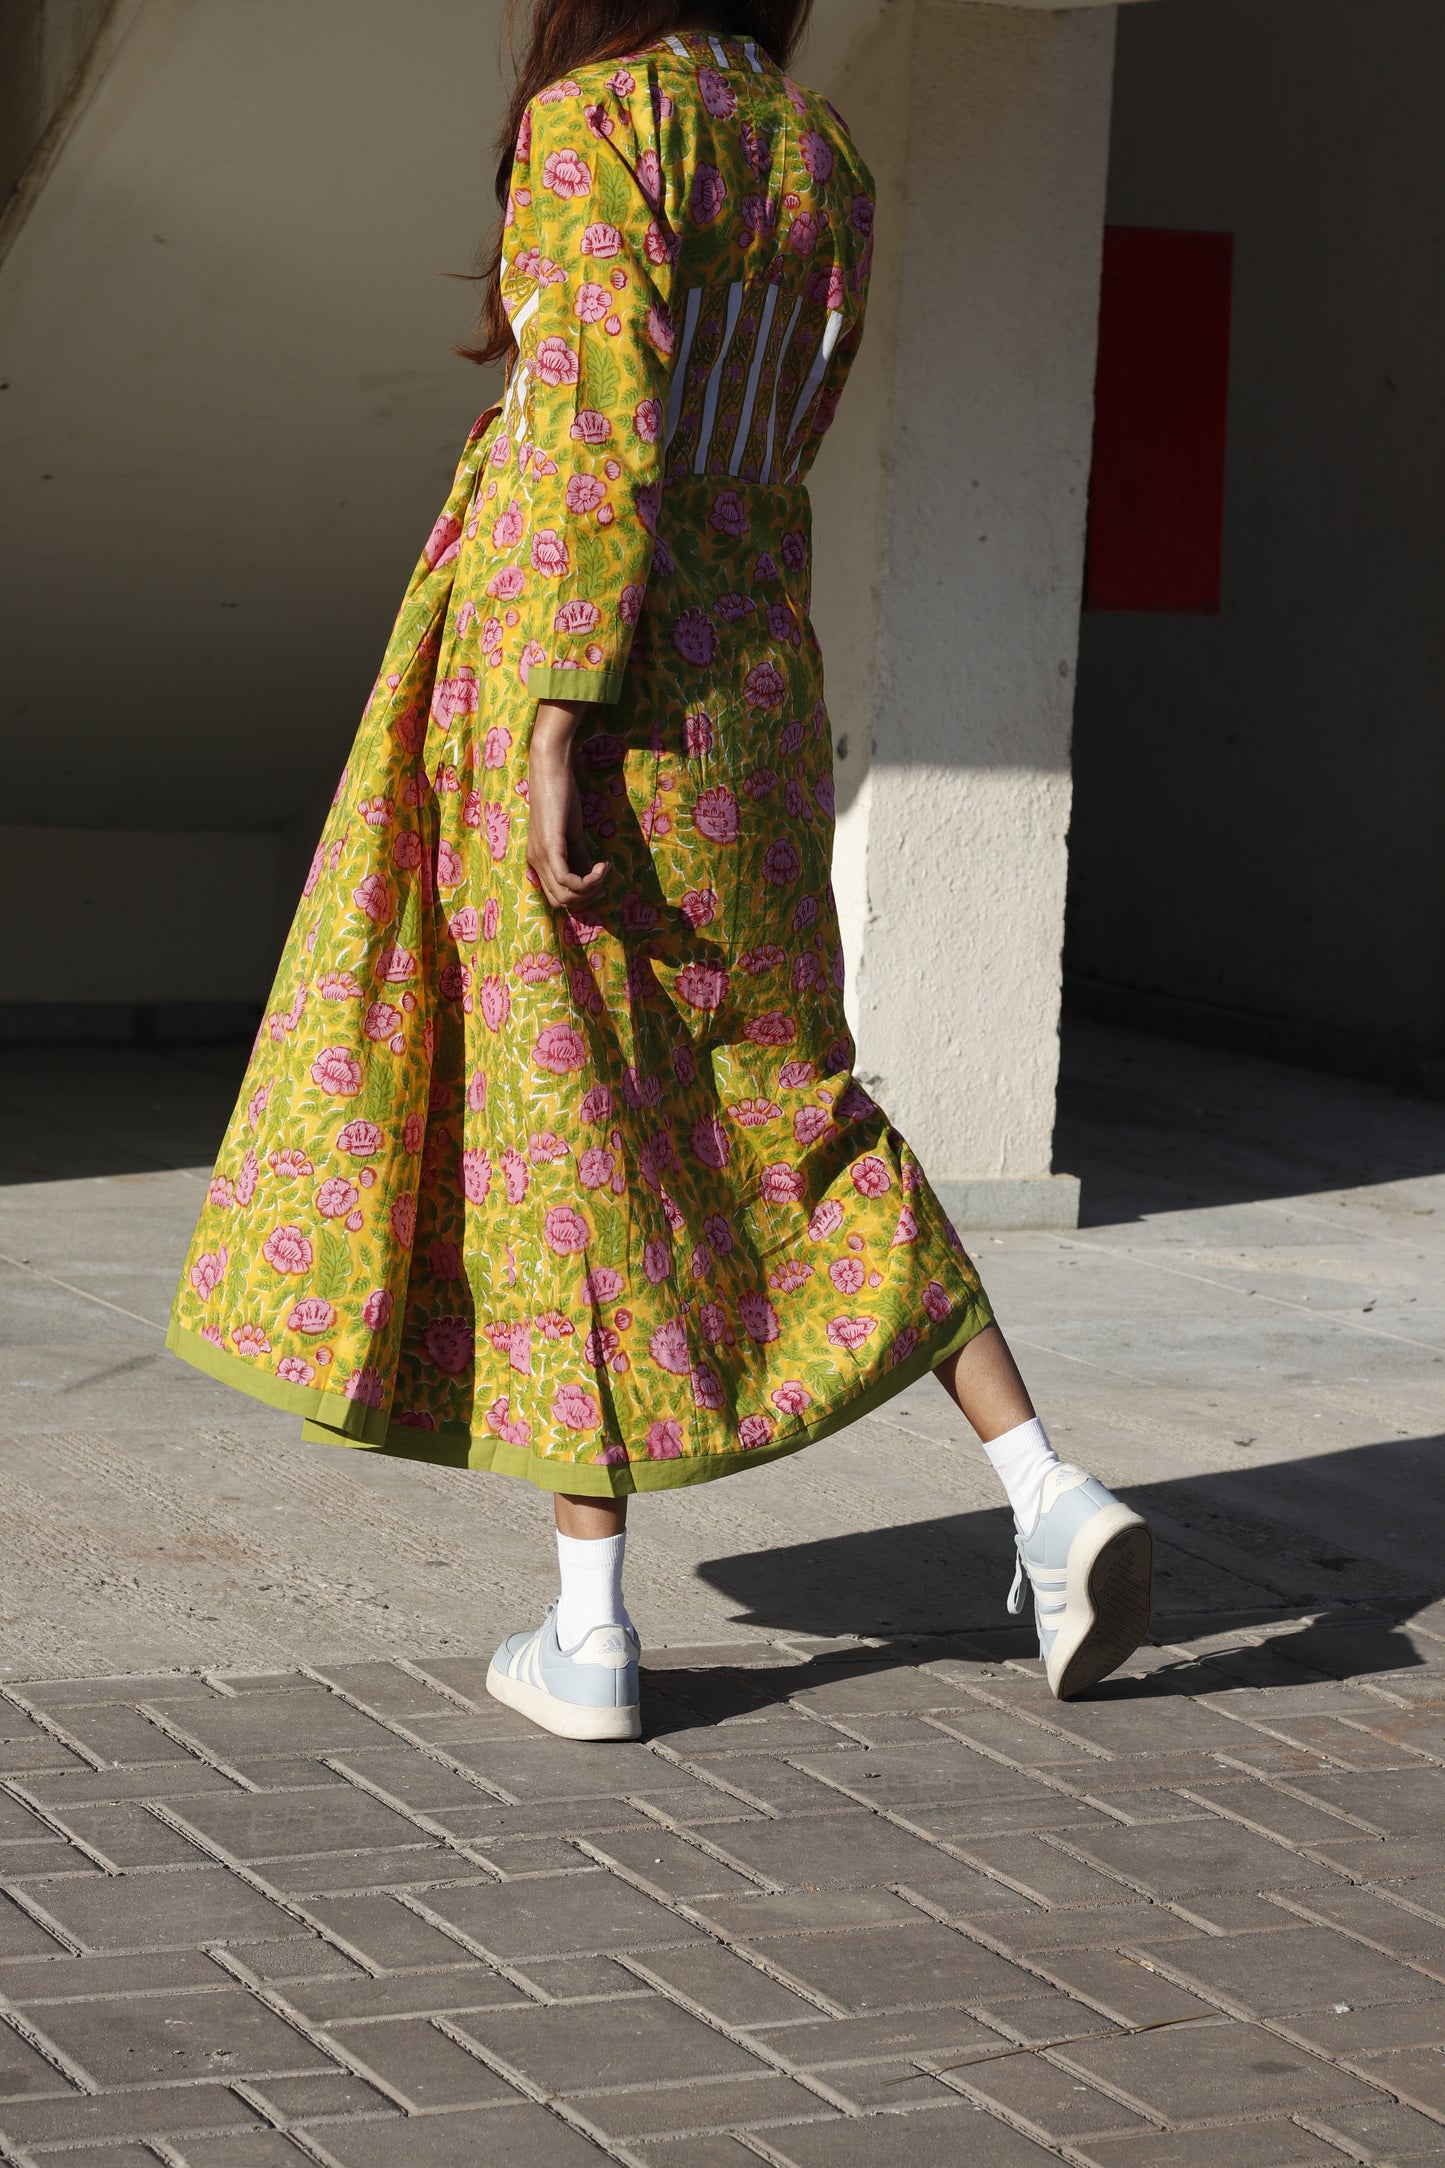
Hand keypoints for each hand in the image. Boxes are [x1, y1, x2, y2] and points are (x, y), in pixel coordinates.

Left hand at [526, 700, 607, 909]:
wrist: (551, 770)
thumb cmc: (560, 796)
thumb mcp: (572, 831)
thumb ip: (580, 855)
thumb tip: (592, 873)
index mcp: (539, 860)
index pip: (557, 896)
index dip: (582, 894)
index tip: (600, 875)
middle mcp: (535, 862)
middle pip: (560, 901)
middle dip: (587, 896)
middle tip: (604, 876)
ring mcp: (540, 856)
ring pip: (564, 896)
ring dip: (591, 888)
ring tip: (604, 868)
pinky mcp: (550, 847)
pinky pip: (567, 880)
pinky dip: (589, 879)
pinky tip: (602, 864)